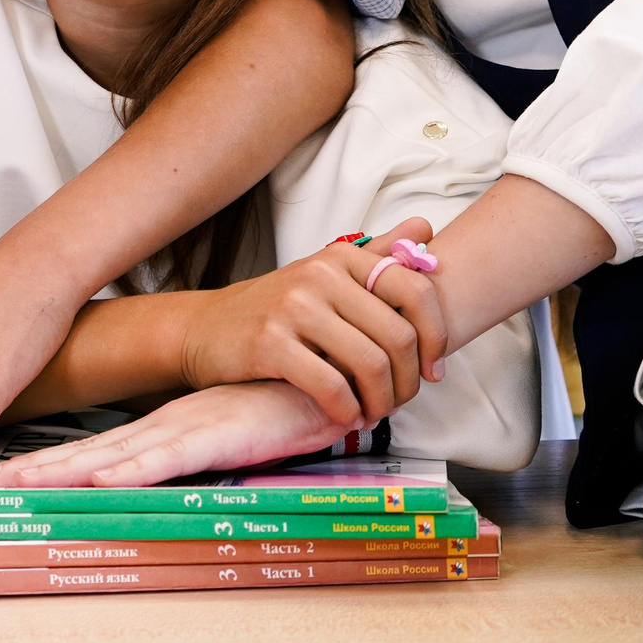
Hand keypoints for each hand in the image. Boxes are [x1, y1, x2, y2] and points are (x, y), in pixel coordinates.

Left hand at [0, 382, 340, 490]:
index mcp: (162, 425)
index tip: (3, 475)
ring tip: (21, 483)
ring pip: (116, 455)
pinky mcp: (221, 436)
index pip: (94, 448)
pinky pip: (171, 457)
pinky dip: (135, 469)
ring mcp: (189, 428)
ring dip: (66, 471)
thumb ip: (190, 449)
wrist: (325, 373)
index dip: (48, 462)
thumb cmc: (277, 404)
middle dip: (37, 468)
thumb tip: (152, 471)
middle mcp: (165, 425)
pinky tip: (104, 478)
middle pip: (90, 452)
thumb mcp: (222, 432)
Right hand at [177, 218, 446, 427]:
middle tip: (399, 401)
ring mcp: (293, 307)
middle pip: (397, 335)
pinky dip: (347, 411)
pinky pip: (331, 386)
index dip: (437, 336)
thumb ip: (378, 253)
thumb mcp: (326, 274)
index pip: (416, 291)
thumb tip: (427, 225)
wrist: (206, 329)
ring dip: (381, 402)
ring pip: (370, 364)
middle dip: (408, 381)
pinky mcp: (270, 343)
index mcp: (342, 257)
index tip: (433, 368)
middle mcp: (320, 274)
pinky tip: (345, 417)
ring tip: (373, 413)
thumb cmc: (278, 309)